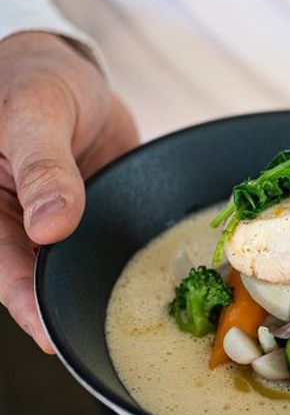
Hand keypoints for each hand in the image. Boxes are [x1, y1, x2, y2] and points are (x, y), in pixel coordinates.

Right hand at [0, 32, 138, 352]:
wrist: (68, 72)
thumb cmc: (35, 80)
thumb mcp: (35, 114)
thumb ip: (43, 168)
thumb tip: (49, 227)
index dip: (25, 304)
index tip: (54, 336)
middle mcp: (14, 224)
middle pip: (35, 279)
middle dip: (67, 309)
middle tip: (102, 342)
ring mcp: (53, 225)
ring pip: (72, 269)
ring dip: (97, 290)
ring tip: (136, 321)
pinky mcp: (87, 220)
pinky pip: (103, 248)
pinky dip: (120, 264)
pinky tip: (150, 283)